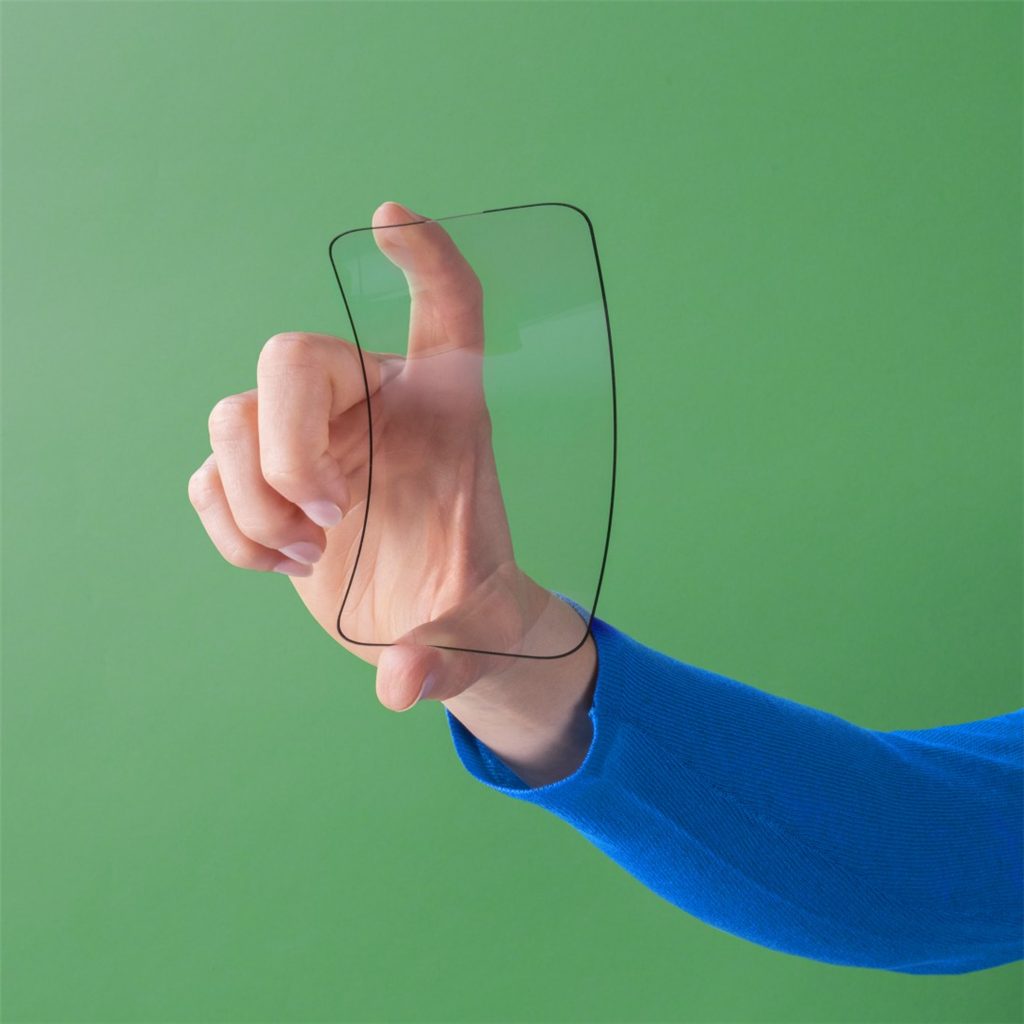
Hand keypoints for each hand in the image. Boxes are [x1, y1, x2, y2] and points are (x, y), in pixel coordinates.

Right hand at [188, 202, 593, 739]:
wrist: (434, 624)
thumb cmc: (471, 602)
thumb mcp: (478, 634)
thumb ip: (446, 663)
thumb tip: (403, 687)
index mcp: (448, 413)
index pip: (449, 309)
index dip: (426, 259)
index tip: (388, 220)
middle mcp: (372, 408)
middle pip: (292, 356)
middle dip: (288, 445)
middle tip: (331, 519)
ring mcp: (310, 442)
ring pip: (231, 415)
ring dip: (252, 495)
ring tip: (308, 554)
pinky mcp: (265, 483)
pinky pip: (206, 476)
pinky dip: (230, 527)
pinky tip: (279, 560)